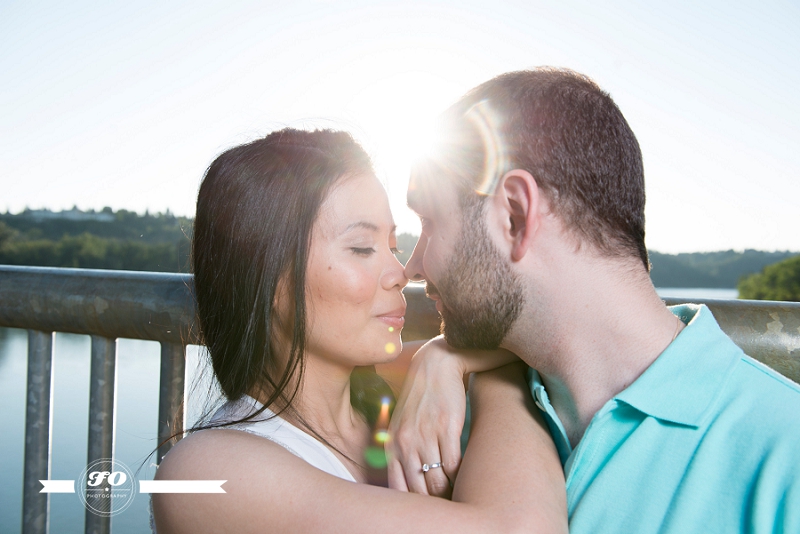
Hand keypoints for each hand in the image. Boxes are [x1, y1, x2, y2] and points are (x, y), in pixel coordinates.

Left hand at [387, 337, 466, 497]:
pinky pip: (453, 465)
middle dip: (433, 501)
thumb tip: (409, 486)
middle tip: (445, 504)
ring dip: (450, 492)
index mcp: (392, 444)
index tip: (426, 508)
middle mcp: (406, 442)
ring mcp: (426, 435)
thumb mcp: (402, 426)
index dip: (414, 504)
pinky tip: (465, 476)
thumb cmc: (421, 400)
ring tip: (458, 494)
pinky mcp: (447, 427)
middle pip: (420, 490)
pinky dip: (460, 476)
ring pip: (438, 482)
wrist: (436, 366)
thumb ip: (401, 453)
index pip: (399, 489)